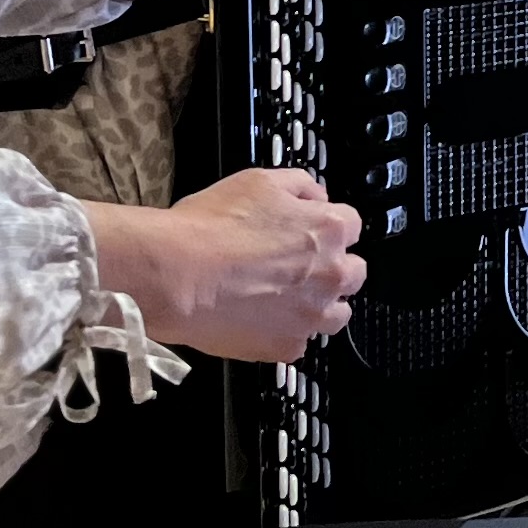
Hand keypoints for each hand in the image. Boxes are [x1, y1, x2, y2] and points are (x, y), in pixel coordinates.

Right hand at [88, 170, 363, 360]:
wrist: (175, 275)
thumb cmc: (207, 228)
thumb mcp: (258, 181)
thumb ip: (298, 186)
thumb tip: (314, 196)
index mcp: (327, 229)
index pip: (351, 226)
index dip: (327, 227)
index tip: (312, 232)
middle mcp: (330, 274)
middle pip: (353, 272)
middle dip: (331, 268)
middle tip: (297, 267)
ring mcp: (311, 314)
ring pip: (336, 314)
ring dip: (318, 305)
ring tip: (284, 299)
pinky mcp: (287, 346)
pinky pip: (300, 343)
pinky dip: (285, 333)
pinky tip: (261, 321)